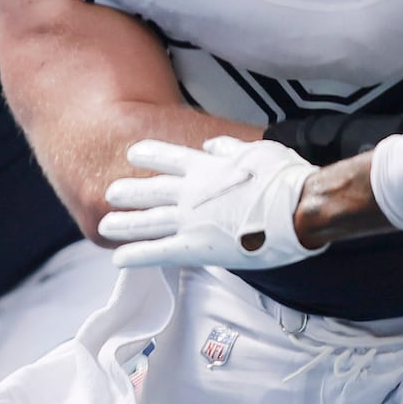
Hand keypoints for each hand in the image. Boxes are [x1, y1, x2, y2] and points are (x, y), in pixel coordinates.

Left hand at [101, 136, 321, 269]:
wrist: (299, 206)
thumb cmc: (287, 179)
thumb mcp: (259, 150)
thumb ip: (230, 148)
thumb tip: (212, 143)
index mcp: (208, 168)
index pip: (171, 158)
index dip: (150, 155)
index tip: (133, 153)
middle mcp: (192, 192)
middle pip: (150, 192)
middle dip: (128, 193)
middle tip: (109, 193)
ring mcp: (190, 220)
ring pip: (146, 222)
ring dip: (123, 224)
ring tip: (103, 227)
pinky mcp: (196, 247)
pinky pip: (158, 252)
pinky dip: (136, 255)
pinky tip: (118, 260)